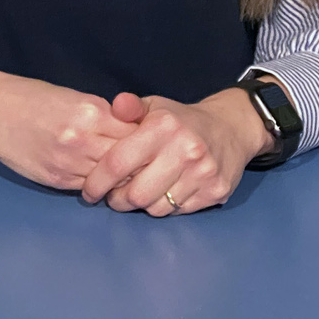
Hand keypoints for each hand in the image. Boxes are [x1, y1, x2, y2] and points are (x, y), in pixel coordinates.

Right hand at [0, 63, 139, 189]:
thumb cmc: (30, 96)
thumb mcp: (71, 96)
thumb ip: (104, 116)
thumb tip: (134, 132)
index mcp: (90, 113)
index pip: (137, 136)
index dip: (149, 142)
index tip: (155, 143)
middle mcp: (82, 141)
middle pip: (129, 162)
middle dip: (141, 165)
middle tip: (151, 165)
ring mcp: (68, 164)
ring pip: (112, 180)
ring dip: (122, 179)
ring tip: (129, 175)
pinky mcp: (56, 180)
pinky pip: (89, 186)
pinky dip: (99, 184)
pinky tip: (102, 179)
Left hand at [79, 87, 274, 215]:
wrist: (230, 129)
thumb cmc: (180, 119)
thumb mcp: (154, 106)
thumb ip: (130, 107)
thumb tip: (116, 106)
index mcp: (164, 127)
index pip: (119, 162)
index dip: (98, 181)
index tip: (88, 191)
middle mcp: (185, 151)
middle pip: (137, 194)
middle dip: (118, 200)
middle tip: (113, 196)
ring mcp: (203, 174)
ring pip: (158, 208)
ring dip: (142, 206)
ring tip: (136, 194)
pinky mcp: (216, 193)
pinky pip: (179, 212)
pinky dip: (165, 207)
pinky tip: (161, 194)